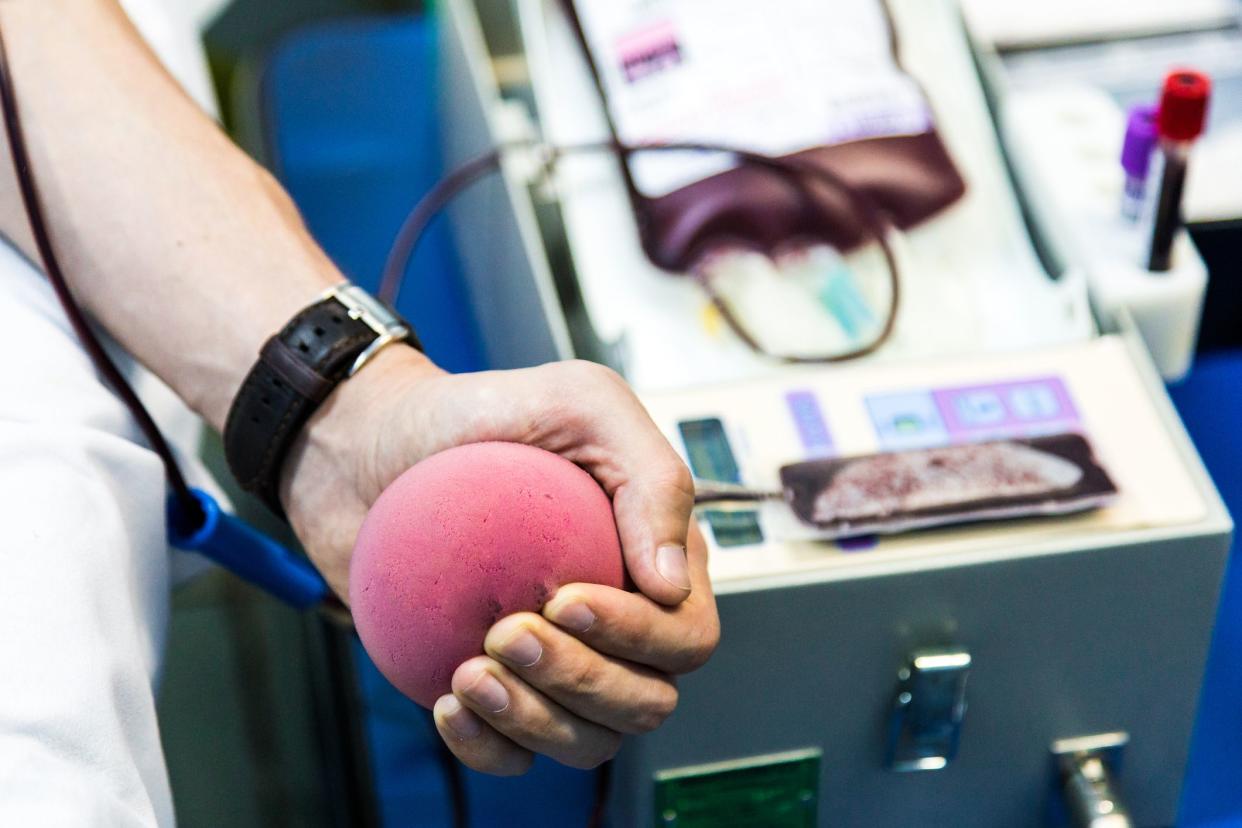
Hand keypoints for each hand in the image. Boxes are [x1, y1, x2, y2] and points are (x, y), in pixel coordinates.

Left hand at [280, 347, 719, 771]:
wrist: (374, 443)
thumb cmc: (481, 414)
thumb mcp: (580, 402)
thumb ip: (652, 478)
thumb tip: (672, 586)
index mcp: (653, 562)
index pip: (686, 635)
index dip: (637, 635)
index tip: (561, 597)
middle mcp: (617, 625)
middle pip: (645, 701)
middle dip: (583, 681)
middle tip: (504, 629)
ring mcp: (556, 662)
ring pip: (587, 740)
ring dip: (535, 721)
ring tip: (468, 673)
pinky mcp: (496, 688)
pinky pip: (515, 754)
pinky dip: (488, 747)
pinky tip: (447, 705)